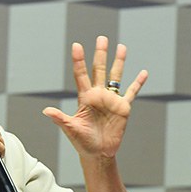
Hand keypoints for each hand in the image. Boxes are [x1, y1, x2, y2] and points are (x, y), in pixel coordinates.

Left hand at [42, 36, 147, 159]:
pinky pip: (132, 92)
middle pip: (99, 70)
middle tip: (102, 38)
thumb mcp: (71, 129)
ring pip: (115, 76)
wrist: (98, 153)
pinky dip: (138, 83)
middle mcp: (98, 95)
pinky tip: (144, 72)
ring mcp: (111, 100)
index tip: (76, 45)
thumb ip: (60, 118)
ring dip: (118, 62)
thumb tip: (46, 110)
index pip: (80, 75)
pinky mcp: (123, 108)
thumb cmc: (82, 142)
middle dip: (100, 54)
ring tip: (121, 47)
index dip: (79, 60)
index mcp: (85, 98)